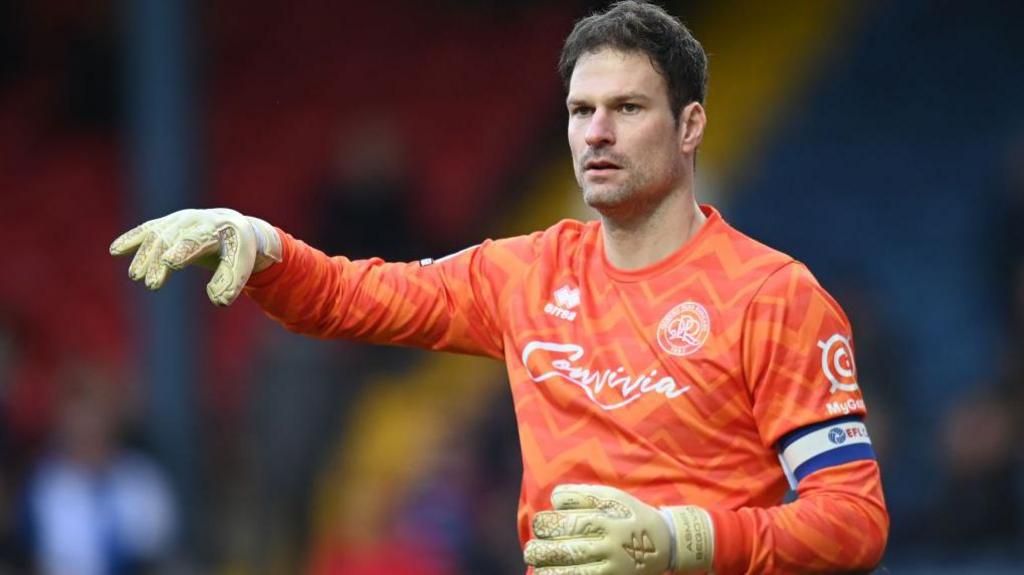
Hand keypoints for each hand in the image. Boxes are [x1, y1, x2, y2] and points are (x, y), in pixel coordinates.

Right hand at [109, 208, 280, 305]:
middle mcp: (196, 220)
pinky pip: (147, 230)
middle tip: (150, 285)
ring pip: (157, 235)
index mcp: (218, 228)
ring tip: (135, 277)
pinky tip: (115, 250)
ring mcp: (179, 220)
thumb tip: (218, 301)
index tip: (169, 263)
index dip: (182, 251)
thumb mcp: (241, 264)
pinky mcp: (166, 224)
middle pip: (172, 240)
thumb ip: (230, 281)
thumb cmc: (238, 250)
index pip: (197, 240)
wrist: (232, 227)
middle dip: (159, 261)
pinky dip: (132, 239)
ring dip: (143, 255)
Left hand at [523, 484, 713, 574]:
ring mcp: (614, 566)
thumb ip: (583, 495)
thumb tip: (554, 499)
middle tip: (531, 548)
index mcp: (609, 518)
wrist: (667, 543)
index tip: (539, 524)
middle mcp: (611, 543)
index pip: (572, 520)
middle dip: (543, 549)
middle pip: (570, 548)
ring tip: (537, 564)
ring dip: (549, 568)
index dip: (548, 523)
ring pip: (574, 569)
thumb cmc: (631, 515)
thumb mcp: (613, 497)